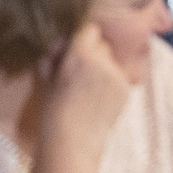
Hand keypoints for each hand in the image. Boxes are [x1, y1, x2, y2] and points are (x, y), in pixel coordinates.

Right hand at [40, 24, 134, 150]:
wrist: (72, 143)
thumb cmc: (53, 113)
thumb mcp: (46, 82)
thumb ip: (53, 59)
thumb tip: (58, 44)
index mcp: (79, 55)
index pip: (89, 30)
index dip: (82, 38)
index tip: (75, 49)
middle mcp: (102, 61)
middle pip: (102, 45)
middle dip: (92, 53)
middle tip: (79, 72)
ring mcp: (117, 75)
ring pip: (112, 61)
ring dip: (102, 68)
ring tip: (87, 90)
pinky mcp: (126, 88)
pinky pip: (118, 77)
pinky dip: (110, 83)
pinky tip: (97, 100)